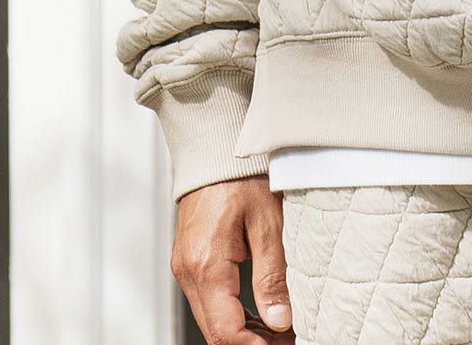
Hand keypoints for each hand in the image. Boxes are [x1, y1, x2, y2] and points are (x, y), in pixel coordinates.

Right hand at [171, 174, 292, 342]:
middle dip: (251, 344)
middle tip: (286, 341)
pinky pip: (207, 301)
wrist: (215, 146)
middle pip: (215, 332)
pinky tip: (258, 315)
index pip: (226, 331)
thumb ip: (272, 275)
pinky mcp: (189, 260)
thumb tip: (280, 320)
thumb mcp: (267, 222)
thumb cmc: (241, 175)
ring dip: (242, 332)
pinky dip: (231, 314)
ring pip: (210, 320)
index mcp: (206, 264)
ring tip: (278, 331)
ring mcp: (185, 267)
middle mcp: (188, 271)